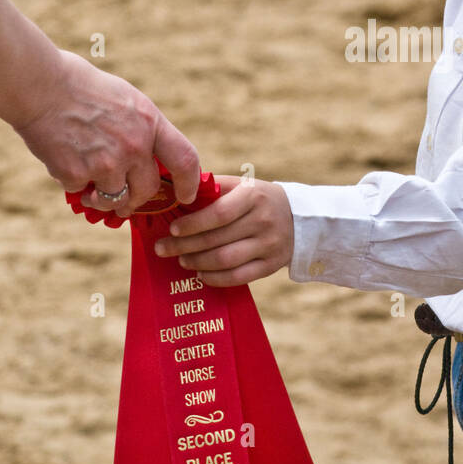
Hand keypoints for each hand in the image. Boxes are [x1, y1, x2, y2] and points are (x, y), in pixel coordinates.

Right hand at [14, 50, 200, 212]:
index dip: (190, 183)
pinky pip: (80, 191)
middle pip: (147, 189)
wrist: (40, 84)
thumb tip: (149, 157)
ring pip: (115, 199)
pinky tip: (63, 162)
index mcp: (149, 122)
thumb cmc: (80, 86)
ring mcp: (106, 162)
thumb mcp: (126, 99)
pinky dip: (72, 183)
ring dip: (103, 200)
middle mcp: (134, 145)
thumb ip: (141, 128)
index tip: (186, 196)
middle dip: (136, 200)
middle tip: (125, 203)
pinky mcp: (77, 174)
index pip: (185, 159)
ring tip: (91, 192)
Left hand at [153, 176, 293, 285]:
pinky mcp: (271, 265)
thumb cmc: (258, 199)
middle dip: (184, 245)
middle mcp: (263, 221)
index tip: (172, 228)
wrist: (299, 218)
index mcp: (253, 196)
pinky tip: (201, 274)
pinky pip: (238, 277)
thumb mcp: (242, 185)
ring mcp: (269, 245)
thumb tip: (177, 194)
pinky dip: (215, 279)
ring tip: (181, 260)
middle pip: (217, 239)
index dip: (192, 224)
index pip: (218, 214)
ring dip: (197, 262)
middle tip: (163, 248)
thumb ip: (213, 188)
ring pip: (225, 260)